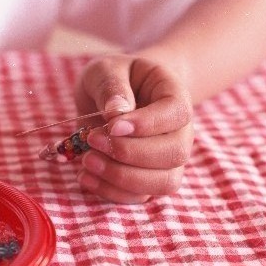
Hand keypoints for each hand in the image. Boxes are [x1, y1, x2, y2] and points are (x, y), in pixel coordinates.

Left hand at [74, 54, 193, 202]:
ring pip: (161, 182)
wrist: (118, 96)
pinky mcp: (148, 180)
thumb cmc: (115, 79)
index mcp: (175, 96)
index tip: (112, 125)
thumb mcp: (106, 69)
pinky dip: (111, 192)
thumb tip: (116, 114)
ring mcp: (167, 161)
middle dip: (130, 153)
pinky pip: (139, 197)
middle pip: (173, 153)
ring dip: (121, 177)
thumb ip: (111, 85)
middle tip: (93, 140)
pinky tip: (85, 177)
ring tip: (87, 161)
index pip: (175, 114)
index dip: (146, 124)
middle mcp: (180, 132)